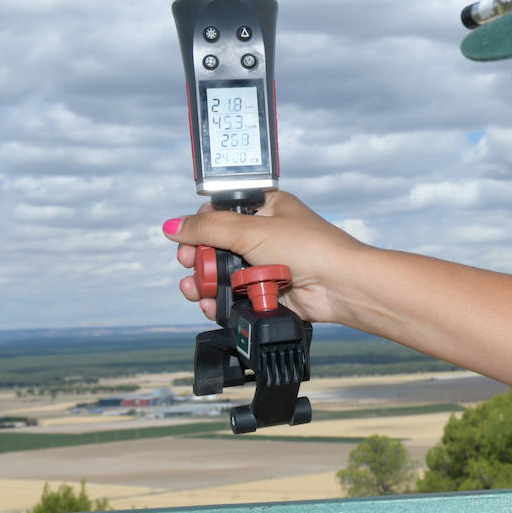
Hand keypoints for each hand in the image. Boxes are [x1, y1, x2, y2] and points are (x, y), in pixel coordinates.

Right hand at [162, 191, 363, 324]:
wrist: (339, 286)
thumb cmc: (308, 248)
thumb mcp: (252, 230)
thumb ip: (209, 228)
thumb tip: (172, 225)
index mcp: (267, 209)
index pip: (221, 213)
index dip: (200, 226)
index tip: (186, 240)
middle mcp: (265, 235)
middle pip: (216, 246)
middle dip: (198, 258)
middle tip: (188, 265)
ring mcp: (266, 265)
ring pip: (222, 273)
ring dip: (203, 282)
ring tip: (193, 288)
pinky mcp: (267, 292)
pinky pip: (234, 296)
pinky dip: (218, 301)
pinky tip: (207, 303)